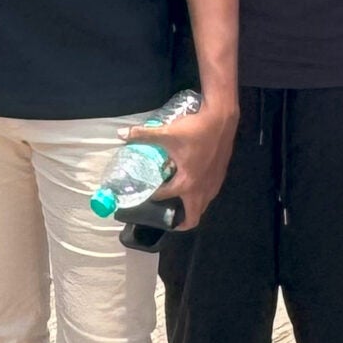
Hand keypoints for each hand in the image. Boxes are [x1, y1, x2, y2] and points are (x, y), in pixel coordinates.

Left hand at [129, 100, 233, 231]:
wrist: (221, 119)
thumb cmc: (194, 129)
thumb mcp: (166, 133)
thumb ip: (142, 135)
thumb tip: (121, 134)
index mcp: (187, 183)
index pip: (165, 196)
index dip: (152, 196)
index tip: (145, 194)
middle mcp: (202, 189)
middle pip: (193, 218)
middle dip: (180, 222)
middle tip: (167, 218)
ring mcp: (214, 185)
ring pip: (202, 207)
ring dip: (190, 209)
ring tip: (177, 202)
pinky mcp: (220, 177)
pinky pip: (209, 196)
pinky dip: (199, 197)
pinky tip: (190, 184)